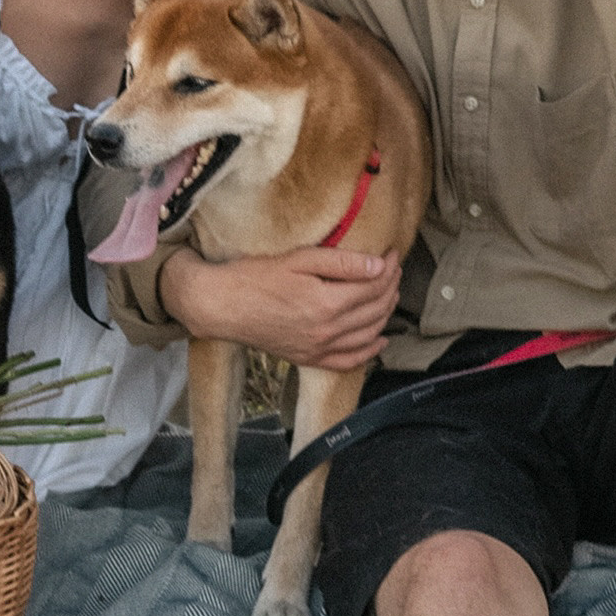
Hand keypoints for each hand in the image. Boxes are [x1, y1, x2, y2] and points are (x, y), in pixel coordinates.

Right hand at [163, 245, 401, 373]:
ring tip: (389, 294)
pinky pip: (349, 361)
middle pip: (375, 310)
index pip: (373, 286)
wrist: (222, 306)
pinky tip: (379, 340)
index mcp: (326, 303)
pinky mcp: (308, 358)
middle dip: (391, 287)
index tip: (392, 253)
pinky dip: (369, 352)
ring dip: (385, 314)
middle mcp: (327, 331)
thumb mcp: (298, 259)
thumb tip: (379, 266)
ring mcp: (318, 348)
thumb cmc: (255, 276)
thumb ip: (341, 263)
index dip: (389, 268)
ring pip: (368, 334)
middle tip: (393, 269)